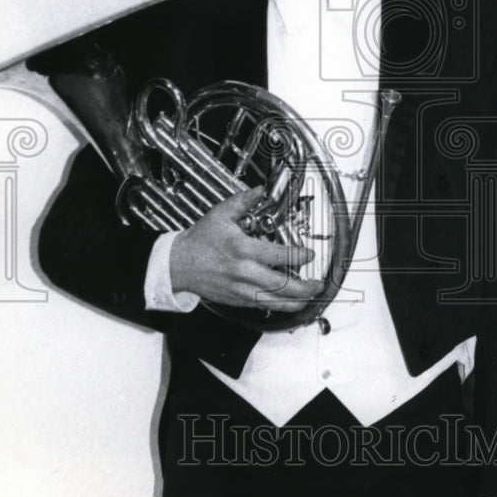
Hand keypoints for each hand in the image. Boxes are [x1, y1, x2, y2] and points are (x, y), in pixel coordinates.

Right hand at [169, 186, 323, 312]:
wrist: (179, 264)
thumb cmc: (200, 241)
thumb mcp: (220, 214)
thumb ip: (243, 202)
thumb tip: (259, 190)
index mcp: (241, 249)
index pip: (277, 256)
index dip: (297, 257)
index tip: (309, 254)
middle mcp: (243, 272)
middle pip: (279, 285)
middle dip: (303, 287)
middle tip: (317, 284)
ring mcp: (240, 289)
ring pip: (272, 301)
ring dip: (294, 301)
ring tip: (309, 297)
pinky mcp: (236, 300)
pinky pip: (261, 306)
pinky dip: (278, 305)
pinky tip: (289, 302)